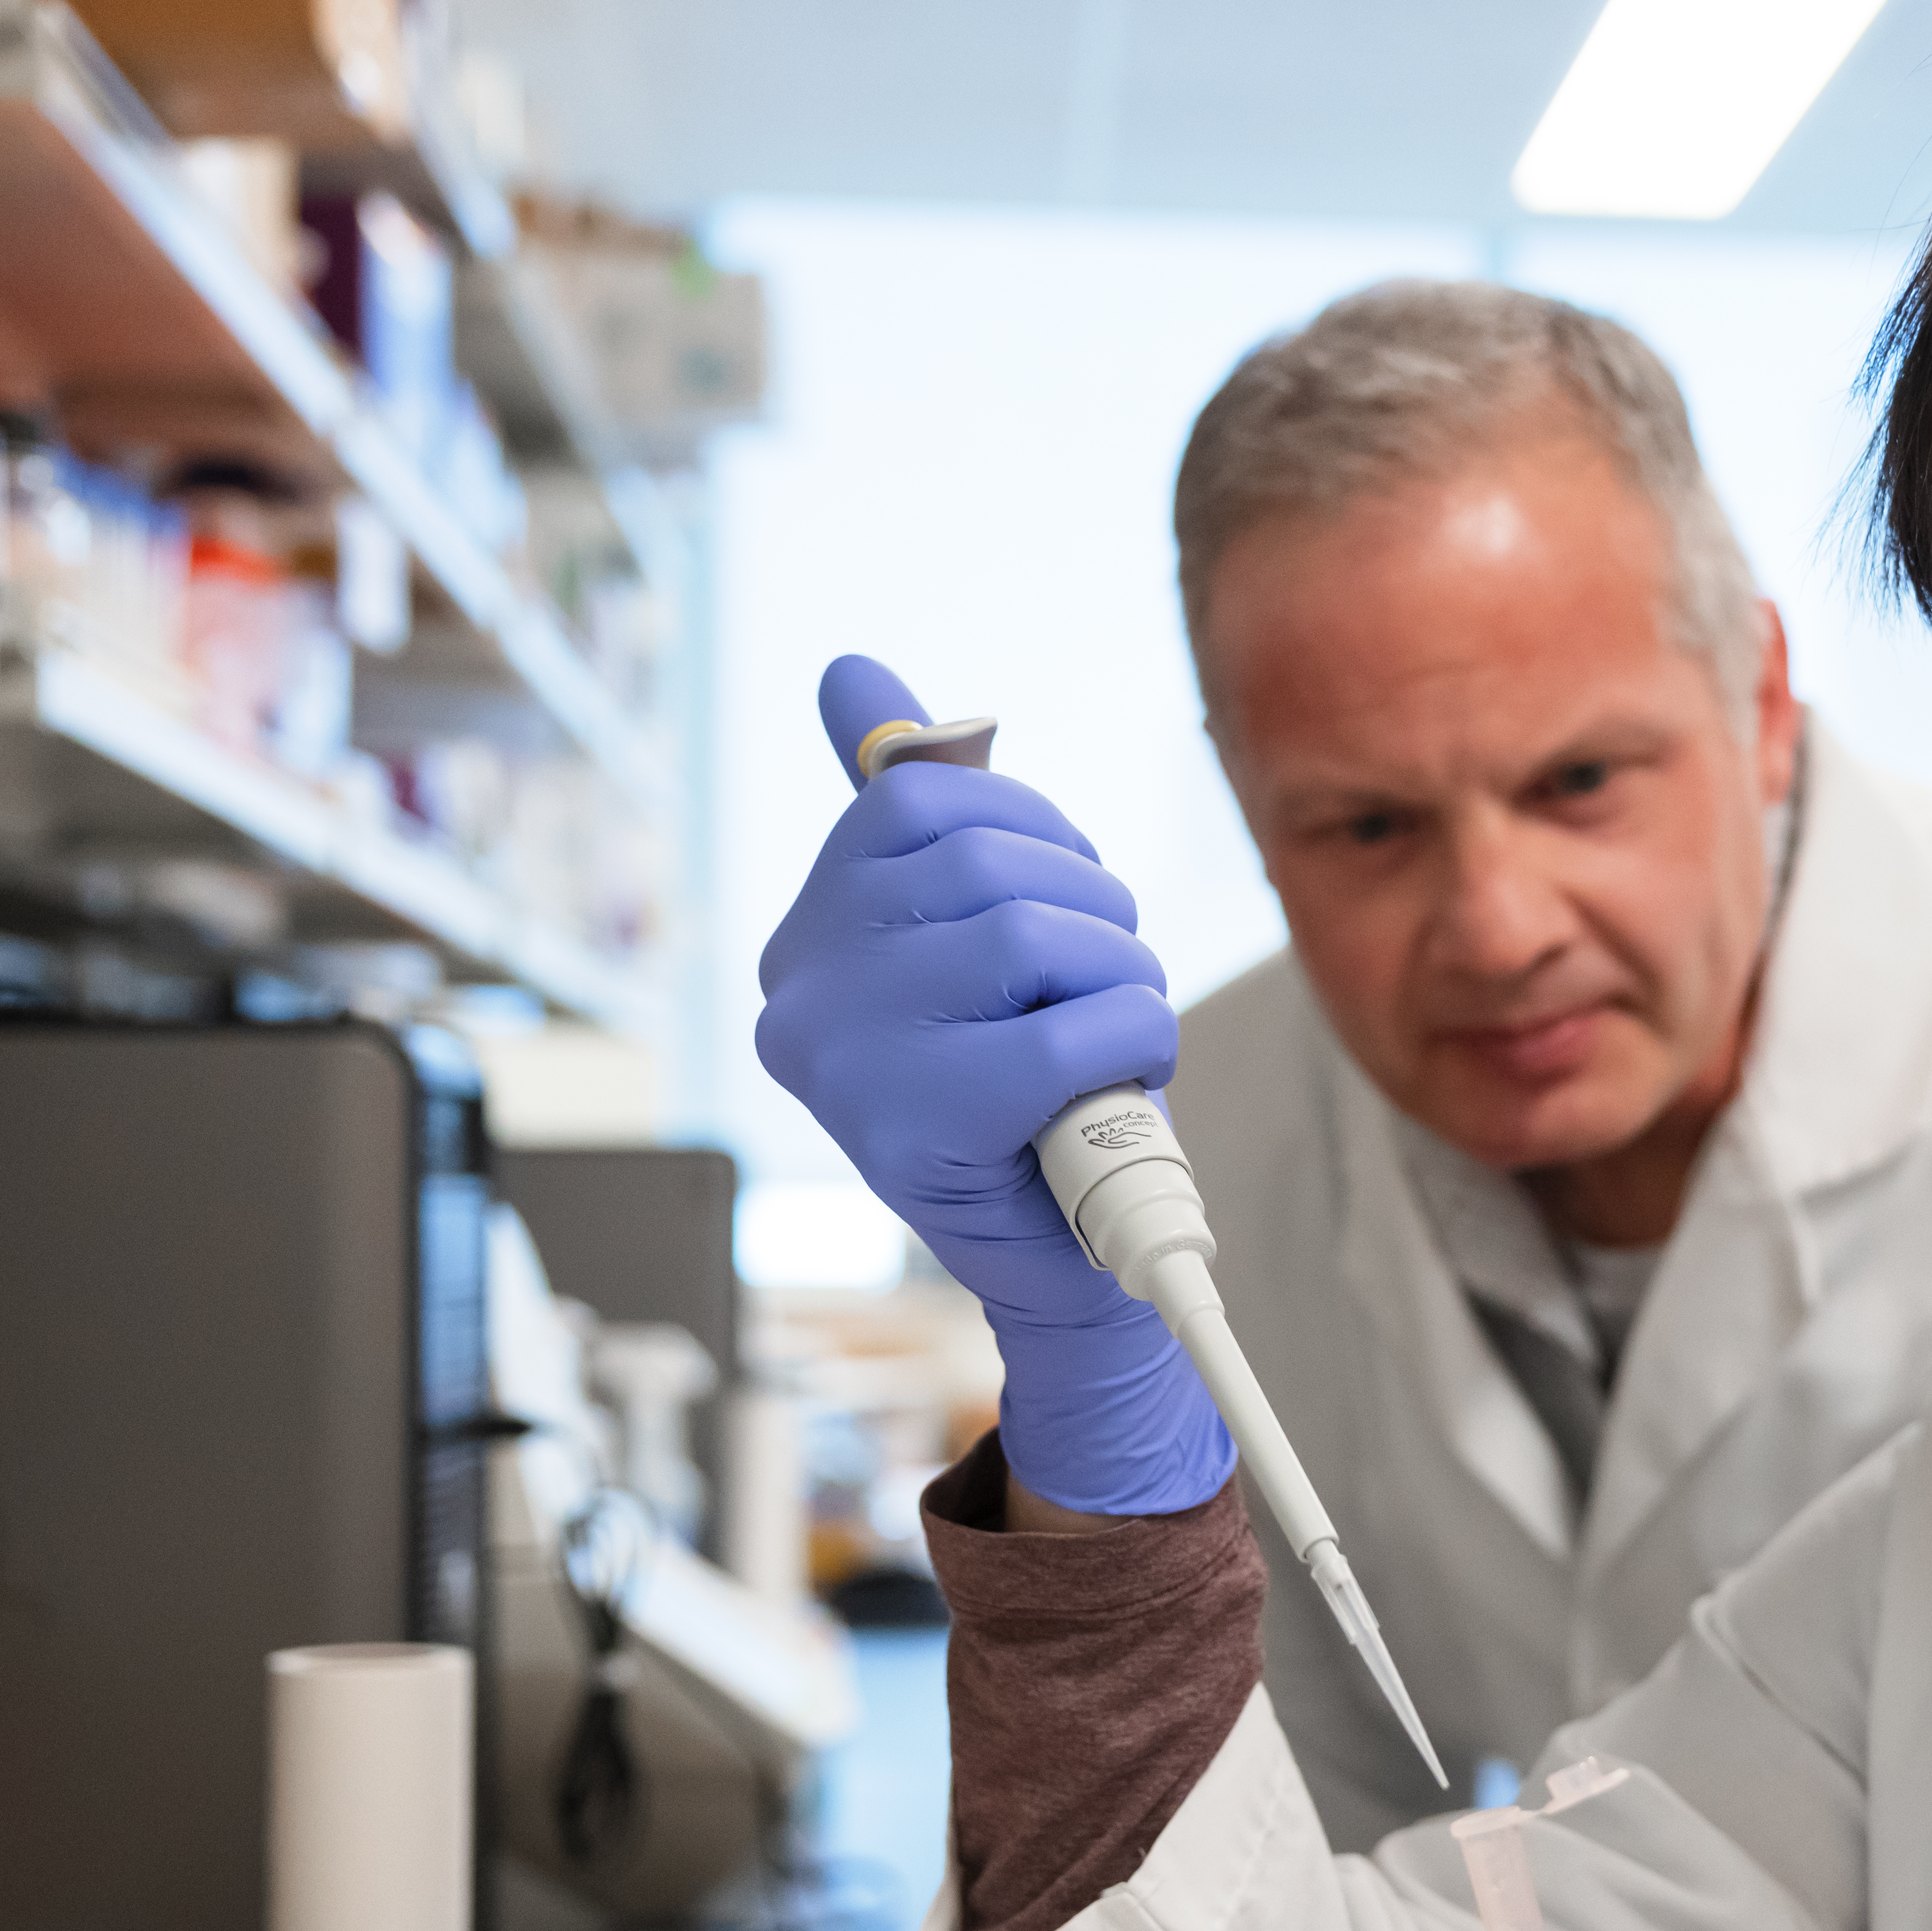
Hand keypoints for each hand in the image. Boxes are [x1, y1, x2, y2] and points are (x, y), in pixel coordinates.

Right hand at [753, 659, 1230, 1514]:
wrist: (1064, 1262)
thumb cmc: (1033, 1088)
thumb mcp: (972, 933)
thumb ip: (912, 805)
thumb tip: (849, 669)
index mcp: (808, 929)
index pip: (926, 796)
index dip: (1037, 833)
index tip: (1060, 905)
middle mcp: (801, 985)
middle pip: (992, 862)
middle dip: (1096, 914)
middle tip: (1106, 988)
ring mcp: (846, 1058)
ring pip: (1036, 935)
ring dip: (1124, 977)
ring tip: (1111, 1035)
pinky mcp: (914, 1126)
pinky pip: (1065, 1035)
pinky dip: (1130, 1041)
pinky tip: (1119, 1077)